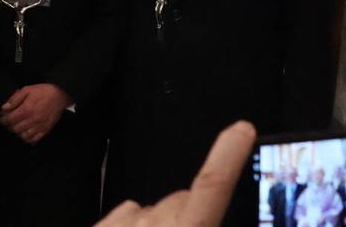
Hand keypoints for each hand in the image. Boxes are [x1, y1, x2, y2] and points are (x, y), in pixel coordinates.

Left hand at [0, 83, 70, 143]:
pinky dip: (28, 139)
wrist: (59, 95)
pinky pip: (34, 139)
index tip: (1, 118)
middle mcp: (32, 120)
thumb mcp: (26, 90)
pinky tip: (25, 134)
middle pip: (15, 129)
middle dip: (9, 126)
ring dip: (17, 132)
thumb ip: (14, 99)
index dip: (3, 120)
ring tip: (16, 127)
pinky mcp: (46, 130)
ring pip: (23, 136)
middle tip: (8, 122)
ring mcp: (39, 126)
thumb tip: (4, 108)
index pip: (10, 120)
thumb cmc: (42, 92)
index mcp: (26, 109)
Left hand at [97, 121, 254, 226]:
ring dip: (161, 226)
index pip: (212, 185)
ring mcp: (126, 223)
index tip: (242, 128)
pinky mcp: (104, 225)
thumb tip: (209, 213)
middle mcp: (156, 223)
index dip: (228, 155)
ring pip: (154, 212)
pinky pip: (128, 216)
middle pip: (182, 202)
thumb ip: (203, 220)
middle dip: (189, 217)